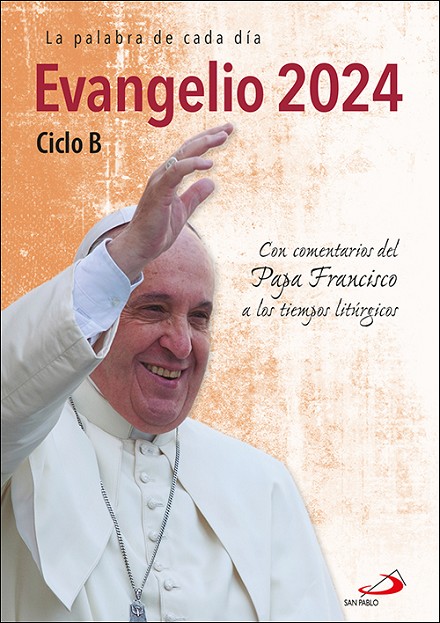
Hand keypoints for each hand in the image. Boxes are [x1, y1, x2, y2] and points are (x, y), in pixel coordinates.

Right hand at [108, 123, 232, 280]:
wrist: (141, 247)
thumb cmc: (158, 230)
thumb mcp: (183, 210)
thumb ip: (195, 195)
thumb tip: (211, 182)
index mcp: (169, 177)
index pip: (189, 153)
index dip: (207, 141)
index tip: (225, 133)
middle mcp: (163, 174)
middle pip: (188, 147)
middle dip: (209, 136)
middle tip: (229, 128)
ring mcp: (160, 181)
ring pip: (183, 154)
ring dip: (203, 144)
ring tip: (222, 138)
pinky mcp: (159, 192)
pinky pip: (176, 172)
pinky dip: (192, 165)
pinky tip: (209, 164)